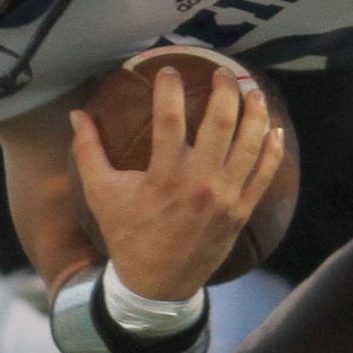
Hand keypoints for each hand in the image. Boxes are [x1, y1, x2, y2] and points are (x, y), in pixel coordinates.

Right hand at [71, 67, 283, 298]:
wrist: (157, 283)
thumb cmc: (127, 234)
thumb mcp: (101, 194)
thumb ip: (88, 151)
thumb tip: (77, 114)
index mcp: (164, 176)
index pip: (170, 120)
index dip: (170, 89)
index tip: (169, 69)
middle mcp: (200, 183)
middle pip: (221, 124)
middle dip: (226, 91)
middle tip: (225, 73)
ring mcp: (226, 197)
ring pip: (251, 144)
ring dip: (256, 113)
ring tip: (254, 92)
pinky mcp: (242, 210)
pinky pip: (265, 174)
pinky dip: (273, 150)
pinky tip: (275, 129)